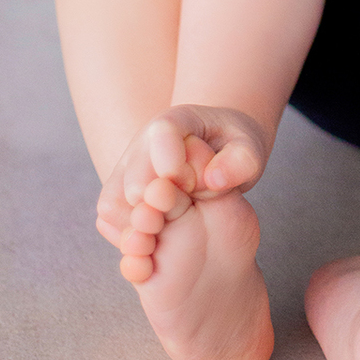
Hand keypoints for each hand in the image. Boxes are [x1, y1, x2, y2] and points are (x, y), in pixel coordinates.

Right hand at [95, 105, 269, 272]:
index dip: (171, 159)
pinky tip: (154, 238)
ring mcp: (127, 170)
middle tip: (175, 212)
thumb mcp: (250, 148)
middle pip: (132, 173)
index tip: (184, 181)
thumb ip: (241, 160)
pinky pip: (110, 218)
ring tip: (166, 229)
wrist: (216, 156)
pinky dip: (127, 233)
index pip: (163, 133)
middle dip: (153, 199)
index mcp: (176, 122)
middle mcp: (143, 144)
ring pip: (113, 201)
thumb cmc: (233, 150)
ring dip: (137, 222)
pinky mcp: (119, 196)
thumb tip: (214, 180)